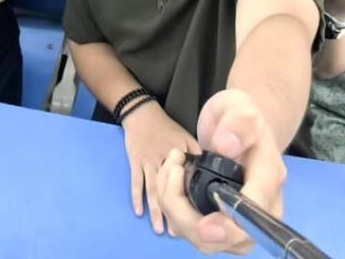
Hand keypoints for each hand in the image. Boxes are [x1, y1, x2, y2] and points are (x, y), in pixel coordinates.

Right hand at [122, 100, 198, 233]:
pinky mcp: (135, 162)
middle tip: (176, 232)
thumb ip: (196, 153)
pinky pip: (136, 182)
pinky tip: (139, 213)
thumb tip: (209, 170)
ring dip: (156, 210)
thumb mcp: (184, 135)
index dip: (191, 195)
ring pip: (152, 189)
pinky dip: (136, 198)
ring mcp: (148, 161)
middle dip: (172, 210)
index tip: (196, 215)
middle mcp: (164, 159)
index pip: (187, 176)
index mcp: (179, 152)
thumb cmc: (165, 126)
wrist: (141, 113)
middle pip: (168, 188)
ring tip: (159, 228)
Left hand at [157, 89, 284, 253]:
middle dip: (186, 213)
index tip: (204, 226)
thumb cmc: (239, 116)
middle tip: (172, 167)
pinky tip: (170, 176)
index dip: (230, 226)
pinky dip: (171, 206)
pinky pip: (189, 229)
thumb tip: (226, 146)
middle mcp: (258, 210)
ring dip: (173, 206)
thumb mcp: (240, 107)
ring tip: (171, 164)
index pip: (254, 215)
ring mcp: (238, 221)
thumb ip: (238, 123)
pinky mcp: (217, 223)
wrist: (236, 127)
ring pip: (202, 239)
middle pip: (225, 238)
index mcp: (269, 181)